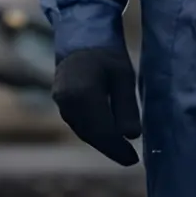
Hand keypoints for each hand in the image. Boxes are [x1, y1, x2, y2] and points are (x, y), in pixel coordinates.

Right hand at [52, 46, 142, 165]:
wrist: (79, 37)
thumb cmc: (106, 53)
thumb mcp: (124, 75)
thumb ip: (127, 106)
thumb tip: (131, 136)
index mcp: (83, 92)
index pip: (103, 130)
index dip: (118, 148)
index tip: (134, 160)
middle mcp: (67, 100)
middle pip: (91, 134)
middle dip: (111, 149)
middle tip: (130, 159)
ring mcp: (61, 102)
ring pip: (84, 131)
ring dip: (102, 142)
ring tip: (121, 150)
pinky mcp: (61, 102)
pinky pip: (78, 123)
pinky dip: (93, 132)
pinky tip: (107, 135)